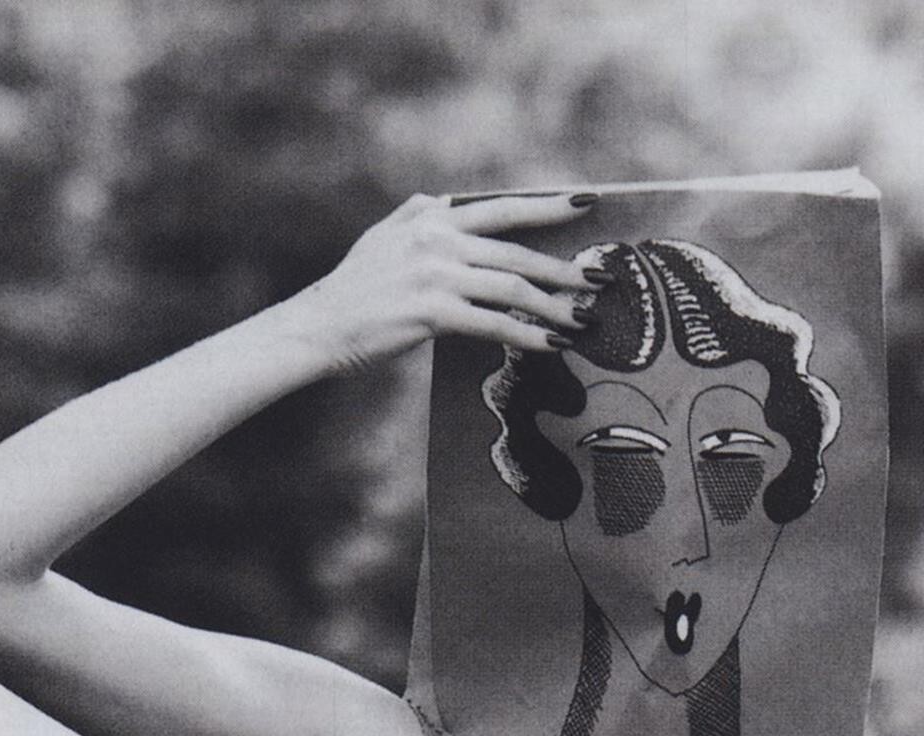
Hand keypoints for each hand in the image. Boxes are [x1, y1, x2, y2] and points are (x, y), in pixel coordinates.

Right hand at [287, 191, 601, 377]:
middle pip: (516, 251)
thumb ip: (420, 215)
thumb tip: (447, 201)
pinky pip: (493, 324)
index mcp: (431, 216)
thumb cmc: (357, 288)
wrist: (322, 324)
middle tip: (601, 279)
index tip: (587, 203)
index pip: (501, 208)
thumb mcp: (387, 236)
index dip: (547, 206)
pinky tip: (553, 345)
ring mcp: (434, 274)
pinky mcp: (431, 312)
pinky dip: (527, 336)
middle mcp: (436, 238)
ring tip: (585, 321)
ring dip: (554, 307)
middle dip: (564, 267)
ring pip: (511, 288)